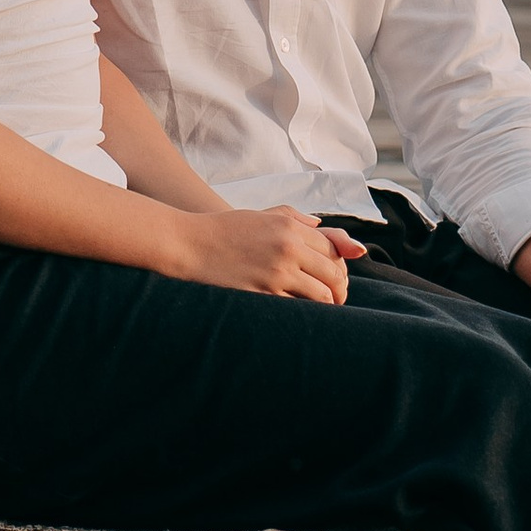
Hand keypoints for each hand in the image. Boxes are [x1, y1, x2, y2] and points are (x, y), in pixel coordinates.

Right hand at [168, 208, 367, 304]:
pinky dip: (304, 314)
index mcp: (290, 227)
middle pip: (332, 274)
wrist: (191, 244)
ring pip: (320, 296)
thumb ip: (295, 218)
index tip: (337, 278)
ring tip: (324, 310)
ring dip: (327, 305)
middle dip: (340, 289)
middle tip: (338, 299)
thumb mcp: (263, 215)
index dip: (339, 266)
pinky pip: (296, 309)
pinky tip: (301, 316)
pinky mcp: (262, 295)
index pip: (332, 249)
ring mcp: (276, 273)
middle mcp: (288, 248)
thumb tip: (321, 226)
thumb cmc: (226, 229)